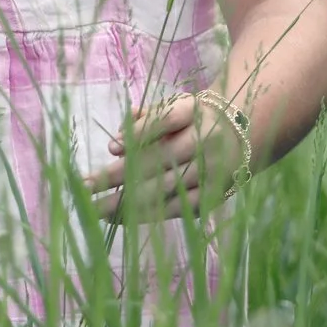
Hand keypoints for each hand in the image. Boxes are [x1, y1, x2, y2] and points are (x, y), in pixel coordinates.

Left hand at [81, 92, 249, 222]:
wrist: (242, 136)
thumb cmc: (192, 120)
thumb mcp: (174, 107)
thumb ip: (144, 119)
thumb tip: (115, 144)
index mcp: (194, 112)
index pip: (165, 120)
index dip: (139, 133)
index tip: (110, 148)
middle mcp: (206, 141)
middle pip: (159, 160)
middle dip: (119, 176)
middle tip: (85, 186)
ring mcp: (211, 171)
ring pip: (165, 188)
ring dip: (128, 201)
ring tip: (96, 209)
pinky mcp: (212, 195)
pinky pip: (176, 209)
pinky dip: (147, 214)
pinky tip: (121, 219)